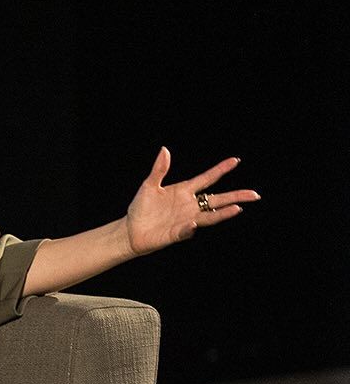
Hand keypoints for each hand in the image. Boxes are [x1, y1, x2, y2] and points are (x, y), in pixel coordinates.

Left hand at [124, 147, 259, 255]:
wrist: (130, 230)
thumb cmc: (140, 208)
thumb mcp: (149, 185)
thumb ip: (159, 169)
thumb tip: (165, 150)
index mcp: (184, 191)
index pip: (207, 179)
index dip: (220, 170)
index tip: (235, 161)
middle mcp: (189, 205)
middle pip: (217, 199)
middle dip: (236, 196)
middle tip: (254, 194)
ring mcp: (185, 220)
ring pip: (209, 216)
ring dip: (223, 213)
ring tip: (237, 208)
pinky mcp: (176, 233)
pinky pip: (186, 231)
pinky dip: (191, 227)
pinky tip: (194, 223)